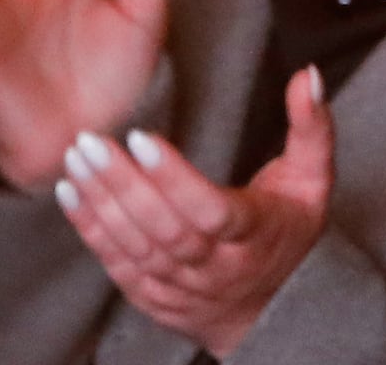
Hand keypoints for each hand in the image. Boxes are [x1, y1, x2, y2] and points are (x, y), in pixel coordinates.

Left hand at [56, 69, 330, 356]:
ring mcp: (182, 289)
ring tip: (77, 159)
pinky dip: (90, 230)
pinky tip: (72, 192)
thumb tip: (306, 75)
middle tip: (92, 143)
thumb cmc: (287, 233)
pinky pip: (117, 264)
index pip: (212, 212)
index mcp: (256, 237)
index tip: (142, 138)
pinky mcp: (152, 298)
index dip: (175, 179)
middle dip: (124, 185)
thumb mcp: (313, 181)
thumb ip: (311, 128)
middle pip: (166, 230)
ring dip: (101, 203)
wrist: (268, 310)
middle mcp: (218, 269)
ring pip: (136, 248)